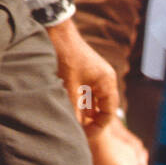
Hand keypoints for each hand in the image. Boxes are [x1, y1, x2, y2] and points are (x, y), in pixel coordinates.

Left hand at [47, 17, 120, 135]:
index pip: (109, 113)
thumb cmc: (65, 55)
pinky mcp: (88, 73)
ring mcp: (98, 76)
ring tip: (75, 122)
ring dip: (86, 113)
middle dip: (93, 121)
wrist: (57, 30)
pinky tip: (72, 109)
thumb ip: (74, 108)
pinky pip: (90, 94)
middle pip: (104, 109)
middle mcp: (106, 80)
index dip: (98, 127)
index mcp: (107, 82)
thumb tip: (75, 129)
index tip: (84, 134)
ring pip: (96, 102)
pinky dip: (83, 103)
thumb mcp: (69, 85)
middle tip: (79, 131)